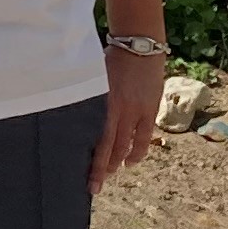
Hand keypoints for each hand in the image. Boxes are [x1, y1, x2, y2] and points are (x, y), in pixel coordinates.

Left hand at [91, 42, 167, 192]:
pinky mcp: (152, 107)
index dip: (96, 165)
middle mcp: (122, 111)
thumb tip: (76, 116)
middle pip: (113, 148)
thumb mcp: (95, 80)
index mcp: (105, 105)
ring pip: (130, 144)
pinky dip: (139, 148)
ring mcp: (139, 110)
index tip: (89, 182)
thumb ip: (89, 100)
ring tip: (116, 171)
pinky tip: (133, 159)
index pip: (100, 143)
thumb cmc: (112, 57)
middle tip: (97, 185)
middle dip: (105, 169)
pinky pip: (145, 134)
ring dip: (123, 161)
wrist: (140, 43)